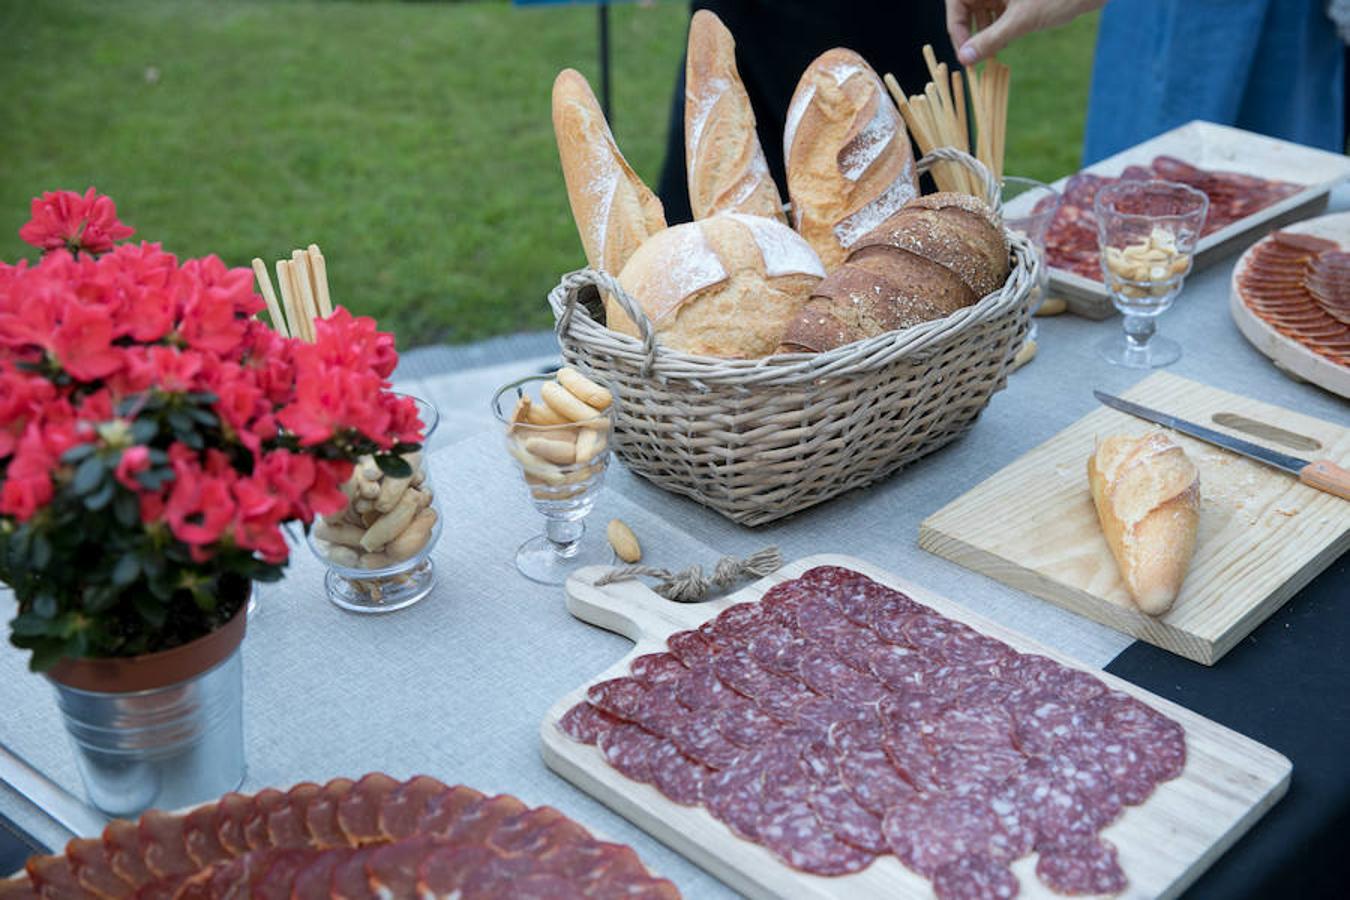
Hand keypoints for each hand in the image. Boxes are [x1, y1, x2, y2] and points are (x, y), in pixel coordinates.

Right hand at [945, 0, 1105, 64]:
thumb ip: (991, 39)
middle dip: (970, 32)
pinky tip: (1004, 40)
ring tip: (993, 51)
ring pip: (981, 9)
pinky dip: (997, 25)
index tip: (965, 56)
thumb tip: (965, 59)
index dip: (958, 32)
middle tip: (977, 58)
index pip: (956, 6)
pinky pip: (996, 8)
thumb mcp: (1021, 20)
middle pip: (966, 8)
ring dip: (984, 31)